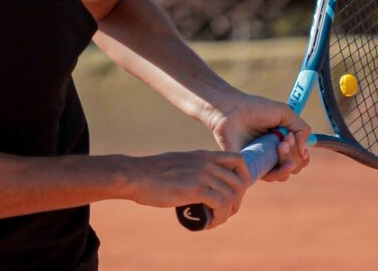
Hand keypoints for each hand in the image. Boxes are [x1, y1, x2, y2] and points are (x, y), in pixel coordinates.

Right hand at [130, 150, 249, 228]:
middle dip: (235, 201)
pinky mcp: (196, 189)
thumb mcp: (178, 164)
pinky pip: (220, 205)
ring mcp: (203, 175)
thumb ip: (192, 168)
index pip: (238, 160)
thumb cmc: (151, 173)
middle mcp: (207, 163)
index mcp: (203, 155)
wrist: (135, 176)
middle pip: (238, 183)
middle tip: (223, 212)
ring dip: (227, 213)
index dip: (243, 178)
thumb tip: (199, 183)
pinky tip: (209, 223)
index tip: (233, 192)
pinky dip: (219, 218)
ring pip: (231, 196)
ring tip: (214, 220)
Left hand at [204, 92, 311, 181]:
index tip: (302, 147)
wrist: (232, 110)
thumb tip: (304, 150)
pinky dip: (277, 170)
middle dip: (295, 156)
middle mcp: (272, 153)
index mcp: (281, 141)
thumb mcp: (285, 112)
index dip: (303, 155)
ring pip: (283, 175)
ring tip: (280, 145)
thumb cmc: (255, 108)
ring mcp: (261, 161)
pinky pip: (268, 177)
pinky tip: (276, 154)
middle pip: (294, 168)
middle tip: (285, 140)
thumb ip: (301, 129)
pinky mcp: (251, 168)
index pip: (299, 158)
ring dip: (287, 162)